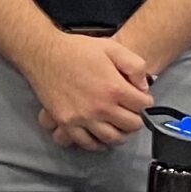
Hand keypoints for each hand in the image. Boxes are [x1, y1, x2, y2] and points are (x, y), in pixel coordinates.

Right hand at [24, 31, 152, 149]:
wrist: (44, 53)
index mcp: (114, 88)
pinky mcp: (67, 123)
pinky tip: (101, 137)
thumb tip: (144, 87)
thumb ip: (135, 66)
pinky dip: (98, 143)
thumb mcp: (112, 47)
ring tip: (120, 126)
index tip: (141, 99)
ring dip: (121, 134)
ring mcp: (82, 118)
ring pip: (112, 138)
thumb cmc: (77, 50)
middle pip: (131, 125)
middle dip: (136, 118)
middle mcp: (100, 107)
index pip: (143, 105)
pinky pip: (87, 143)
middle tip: (132, 112)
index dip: (145, 101)